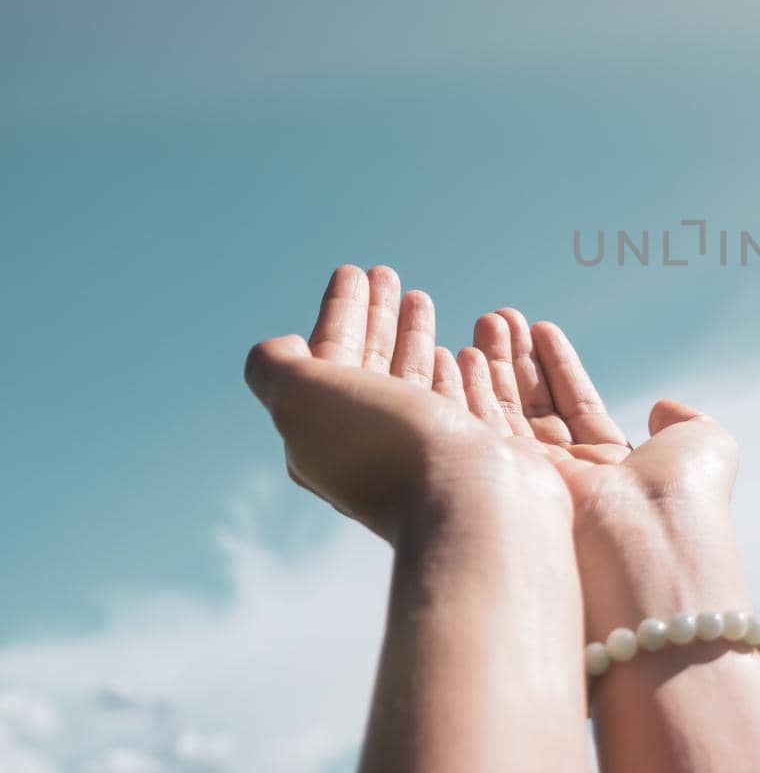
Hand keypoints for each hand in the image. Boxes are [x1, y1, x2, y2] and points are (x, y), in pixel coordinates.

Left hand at [244, 266, 569, 541]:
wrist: (471, 501)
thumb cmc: (387, 445)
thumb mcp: (302, 397)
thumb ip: (275, 367)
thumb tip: (281, 347)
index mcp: (323, 436)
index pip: (326, 359)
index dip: (338, 312)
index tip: (353, 271)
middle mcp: (369, 448)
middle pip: (367, 366)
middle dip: (374, 318)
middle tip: (386, 274)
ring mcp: (424, 454)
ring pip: (412, 381)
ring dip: (412, 337)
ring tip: (420, 298)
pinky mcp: (471, 456)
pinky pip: (455, 402)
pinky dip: (452, 371)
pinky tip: (461, 352)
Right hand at [470, 308, 759, 772]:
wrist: (651, 542)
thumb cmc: (685, 494)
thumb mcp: (703, 443)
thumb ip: (682, 420)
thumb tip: (662, 407)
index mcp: (615, 469)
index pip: (578, 406)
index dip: (557, 366)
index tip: (538, 326)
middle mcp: (571, 480)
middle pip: (535, 408)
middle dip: (514, 363)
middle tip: (496, 317)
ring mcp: (534, 487)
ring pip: (503, 418)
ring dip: (487, 370)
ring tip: (480, 322)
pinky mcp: (501, 491)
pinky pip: (478, 433)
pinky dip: (465, 394)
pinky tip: (455, 355)